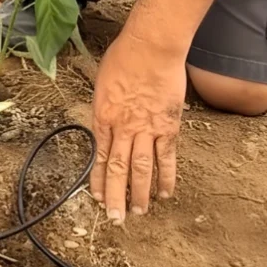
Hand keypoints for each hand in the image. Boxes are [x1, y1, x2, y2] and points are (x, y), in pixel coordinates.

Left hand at [90, 31, 185, 223]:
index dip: (99, 180)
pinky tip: (164, 193)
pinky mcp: (168, 127)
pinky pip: (167, 158)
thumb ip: (104, 106)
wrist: (151, 47)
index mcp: (103, 117)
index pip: (100, 157)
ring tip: (138, 213)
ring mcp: (147, 129)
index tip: (98, 198)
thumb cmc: (123, 58)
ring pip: (142, 169)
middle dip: (116, 197)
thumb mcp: (102, 83)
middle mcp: (123, 128)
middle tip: (116, 219)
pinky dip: (166, 177)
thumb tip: (104, 121)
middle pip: (119, 169)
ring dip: (140, 194)